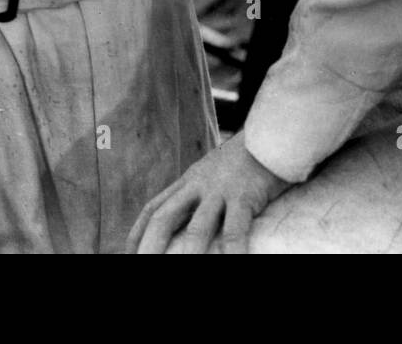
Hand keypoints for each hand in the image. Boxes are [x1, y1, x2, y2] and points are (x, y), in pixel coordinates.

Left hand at [126, 132, 289, 253]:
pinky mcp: (244, 196)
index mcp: (190, 180)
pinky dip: (232, 252)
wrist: (273, 129)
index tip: (127, 252)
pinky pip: (234, 230)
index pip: (155, 207)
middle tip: (138, 264)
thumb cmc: (249, 156)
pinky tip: (233, 264)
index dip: (137, 232)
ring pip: (197, 228)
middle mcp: (199, 185)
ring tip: (180, 271)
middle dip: (149, 246)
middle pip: (164, 217)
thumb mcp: (216, 171)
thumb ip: (201, 191)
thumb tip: (193, 217)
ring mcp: (220, 190)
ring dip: (187, 255)